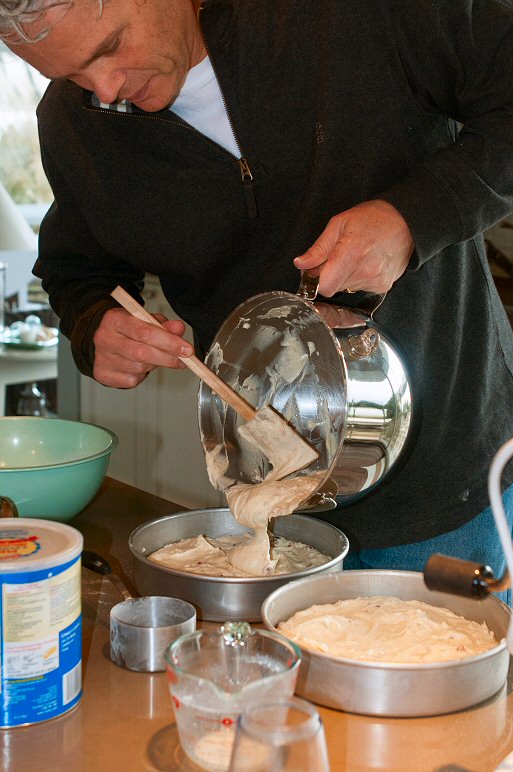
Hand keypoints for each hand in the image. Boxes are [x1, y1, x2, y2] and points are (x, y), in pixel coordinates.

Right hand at [92, 307, 193, 387]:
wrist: (105, 339)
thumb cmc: (128, 328)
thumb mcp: (146, 320)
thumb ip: (164, 325)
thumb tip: (178, 329)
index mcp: (115, 319)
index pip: (145, 332)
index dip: (169, 342)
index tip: (186, 349)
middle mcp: (105, 337)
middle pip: (142, 353)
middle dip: (168, 358)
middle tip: (183, 360)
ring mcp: (101, 357)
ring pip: (139, 368)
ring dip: (154, 365)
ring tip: (155, 358)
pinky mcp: (102, 374)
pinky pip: (131, 380)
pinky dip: (142, 375)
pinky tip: (140, 366)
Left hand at [294, 200, 414, 295]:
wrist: (405, 221)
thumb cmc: (372, 218)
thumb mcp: (338, 224)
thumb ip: (318, 249)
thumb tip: (300, 264)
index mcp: (350, 253)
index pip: (325, 287)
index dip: (318, 280)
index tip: (319, 270)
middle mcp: (365, 270)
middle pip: (335, 288)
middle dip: (331, 275)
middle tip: (340, 257)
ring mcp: (376, 280)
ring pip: (348, 288)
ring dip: (346, 277)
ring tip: (357, 257)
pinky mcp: (383, 286)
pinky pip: (362, 289)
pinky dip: (360, 279)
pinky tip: (368, 263)